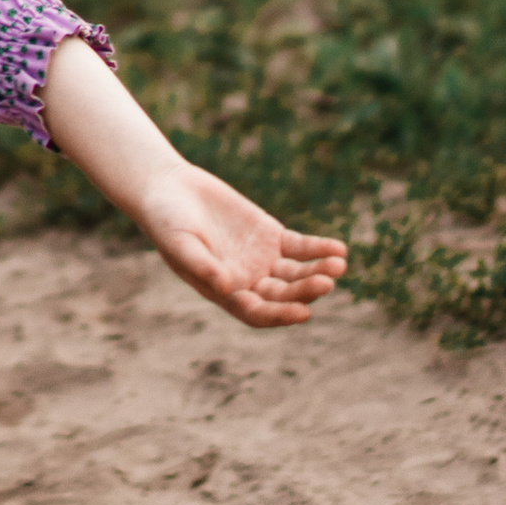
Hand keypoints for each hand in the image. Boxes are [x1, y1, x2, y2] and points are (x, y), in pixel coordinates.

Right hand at [136, 157, 347, 329]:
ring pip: (297, 273)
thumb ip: (202, 265)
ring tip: (339, 263)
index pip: (258, 312)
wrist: (169, 189)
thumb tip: (228, 288)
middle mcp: (247, 281)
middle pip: (283, 294)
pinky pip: (301, 247)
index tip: (304, 312)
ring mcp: (262, 259)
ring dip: (318, 271)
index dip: (281, 315)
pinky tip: (338, 249)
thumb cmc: (166, 221)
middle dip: (305, 290)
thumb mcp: (180, 243)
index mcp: (224, 292)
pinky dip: (318, 249)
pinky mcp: (270, 235)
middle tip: (326, 282)